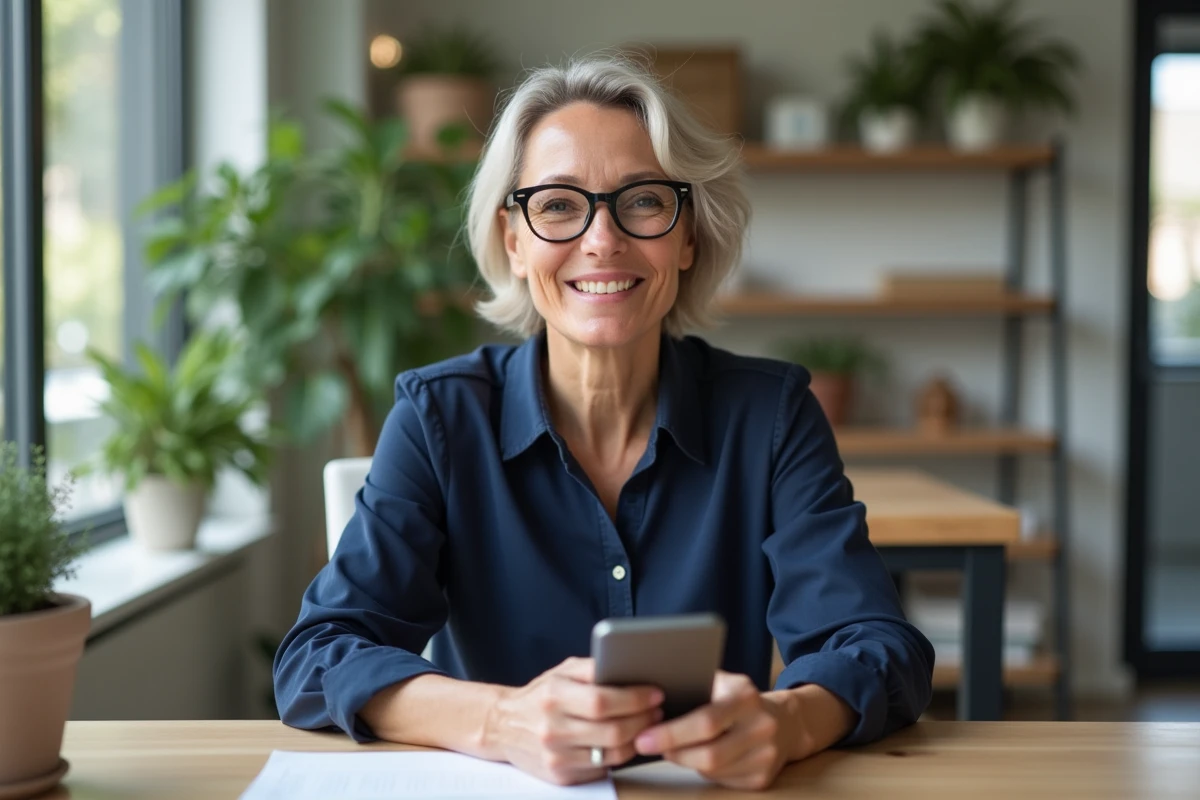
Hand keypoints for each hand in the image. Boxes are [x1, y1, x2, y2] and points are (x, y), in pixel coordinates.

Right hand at [484, 657, 663, 785]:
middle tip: (657, 710)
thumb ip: (592, 669)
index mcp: (553, 696)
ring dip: (638, 739)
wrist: (503, 726)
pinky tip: (628, 741)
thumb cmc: (540, 696)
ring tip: (647, 725)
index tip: (654, 693)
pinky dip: (621, 754)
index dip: (634, 698)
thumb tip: (629, 667)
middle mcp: (552, 728)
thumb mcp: (562, 672)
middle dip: (643, 720)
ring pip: (612, 753)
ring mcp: (556, 756)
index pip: (602, 701)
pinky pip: (602, 767)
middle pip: (612, 730)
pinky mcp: (560, 775)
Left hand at [632, 671, 787, 790]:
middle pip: (709, 754)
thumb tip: (650, 699)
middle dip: (672, 751)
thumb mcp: (725, 682)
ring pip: (712, 771)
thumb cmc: (741, 699)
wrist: (786, 721)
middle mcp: (761, 728)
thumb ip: (696, 686)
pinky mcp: (762, 780)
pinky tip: (695, 757)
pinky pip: (721, 780)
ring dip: (683, 761)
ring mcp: (765, 757)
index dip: (672, 733)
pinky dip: (702, 771)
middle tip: (646, 745)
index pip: (706, 721)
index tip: (645, 736)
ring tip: (669, 748)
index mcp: (747, 698)